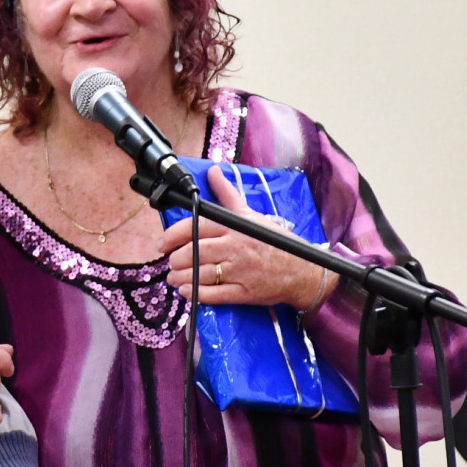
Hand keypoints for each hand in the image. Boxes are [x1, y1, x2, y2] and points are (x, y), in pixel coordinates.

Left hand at [160, 165, 335, 308]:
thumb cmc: (275, 242)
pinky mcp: (244, 292)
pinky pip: (213, 295)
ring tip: (174, 278)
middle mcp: (235, 247)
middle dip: (175, 260)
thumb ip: (228, 194)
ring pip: (199, 275)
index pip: (195, 227)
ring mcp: (240, 271)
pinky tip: (187, 291)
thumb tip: (213, 171)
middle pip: (193, 253)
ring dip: (180, 278)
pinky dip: (195, 294)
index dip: (172, 236)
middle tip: (171, 263)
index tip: (162, 244)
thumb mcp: (251, 214)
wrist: (304, 270)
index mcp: (234, 227)